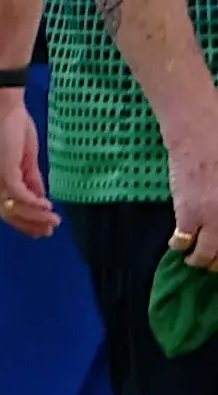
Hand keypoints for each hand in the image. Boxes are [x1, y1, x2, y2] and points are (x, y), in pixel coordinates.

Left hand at [0, 90, 58, 238]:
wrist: (6, 110)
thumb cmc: (16, 131)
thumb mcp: (26, 160)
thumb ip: (32, 180)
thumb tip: (40, 198)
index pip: (7, 210)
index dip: (24, 223)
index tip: (42, 231)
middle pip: (9, 214)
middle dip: (31, 225)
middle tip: (50, 231)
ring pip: (14, 206)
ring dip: (35, 216)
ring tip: (53, 221)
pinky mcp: (4, 169)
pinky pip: (18, 192)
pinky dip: (32, 201)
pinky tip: (46, 205)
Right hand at [172, 129, 217, 268]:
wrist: (201, 131)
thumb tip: (217, 210)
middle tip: (215, 262)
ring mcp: (212, 220)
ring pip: (205, 256)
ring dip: (202, 260)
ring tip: (198, 257)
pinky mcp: (188, 216)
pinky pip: (183, 243)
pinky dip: (181, 246)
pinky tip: (180, 242)